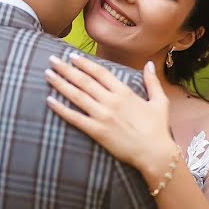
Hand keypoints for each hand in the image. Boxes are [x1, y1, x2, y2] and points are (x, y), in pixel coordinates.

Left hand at [45, 54, 176, 178]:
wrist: (155, 153)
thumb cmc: (158, 128)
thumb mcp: (160, 101)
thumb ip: (152, 81)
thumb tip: (150, 63)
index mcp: (124, 92)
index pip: (100, 72)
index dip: (84, 63)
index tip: (72, 56)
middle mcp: (111, 101)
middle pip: (84, 81)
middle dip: (66, 69)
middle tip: (53, 60)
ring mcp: (102, 116)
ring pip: (76, 96)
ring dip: (60, 83)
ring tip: (48, 74)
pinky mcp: (96, 131)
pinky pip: (75, 118)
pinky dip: (61, 109)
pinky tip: (49, 100)